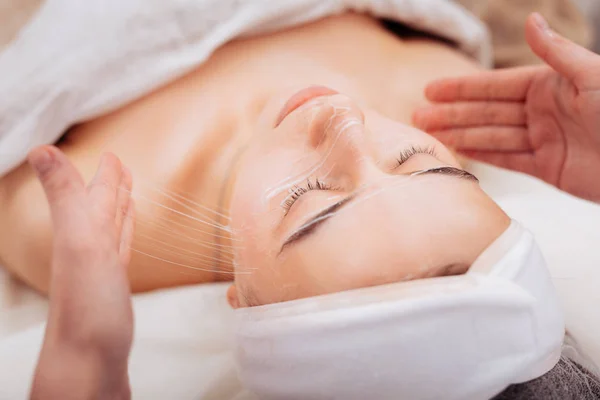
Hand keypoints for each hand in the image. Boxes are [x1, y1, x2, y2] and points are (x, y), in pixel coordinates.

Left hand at [28, 146, 134, 399]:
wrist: (87, 367)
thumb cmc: (87, 310)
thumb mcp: (78, 244)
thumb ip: (66, 198)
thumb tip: (41, 149)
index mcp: (82, 235)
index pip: (94, 197)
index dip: (104, 176)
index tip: (113, 156)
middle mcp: (88, 251)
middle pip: (101, 212)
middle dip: (111, 188)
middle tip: (120, 167)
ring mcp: (101, 274)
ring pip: (110, 233)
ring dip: (118, 212)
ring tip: (128, 197)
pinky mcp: (114, 294)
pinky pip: (120, 258)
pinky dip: (123, 243)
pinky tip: (124, 241)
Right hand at [413, 13, 599, 201]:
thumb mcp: (591, 74)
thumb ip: (556, 52)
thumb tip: (530, 21)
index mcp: (550, 85)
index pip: (495, 86)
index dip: (462, 88)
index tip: (432, 89)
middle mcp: (542, 112)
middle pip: (487, 112)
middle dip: (452, 113)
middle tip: (418, 115)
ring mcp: (543, 140)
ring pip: (492, 136)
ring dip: (460, 134)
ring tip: (429, 135)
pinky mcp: (548, 168)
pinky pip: (508, 159)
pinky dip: (483, 156)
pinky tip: (460, 151)